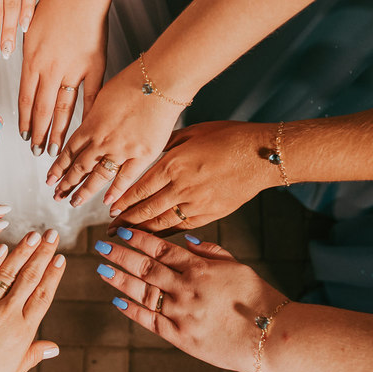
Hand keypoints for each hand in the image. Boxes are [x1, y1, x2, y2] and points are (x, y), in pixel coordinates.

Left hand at [0, 229, 65, 371]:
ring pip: (7, 272)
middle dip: (42, 253)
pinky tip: (1, 247)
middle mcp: (5, 315)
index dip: (53, 274)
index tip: (60, 257)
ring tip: (34, 235)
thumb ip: (31, 355)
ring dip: (22, 251)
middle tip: (52, 234)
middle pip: (29, 278)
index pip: (42, 295)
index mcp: (21, 333)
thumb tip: (54, 348)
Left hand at [18, 0, 108, 157]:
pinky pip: (90, 95)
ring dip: (59, 131)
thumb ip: (25, 53)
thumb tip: (21, 69)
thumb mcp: (28, 29)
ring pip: (63, 108)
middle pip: (42, 110)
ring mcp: (73, 69)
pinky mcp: (94, 66)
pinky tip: (86, 129)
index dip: (24, 120)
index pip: (25, 99)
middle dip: (39, 134)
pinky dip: (87, 114)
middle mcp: (49, 69)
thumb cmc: (53, 3)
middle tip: (37, 152)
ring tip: (56, 149)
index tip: (23, 136)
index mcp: (31, 60)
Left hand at [45, 60, 180, 206]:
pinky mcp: (142, 155)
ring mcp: (121, 150)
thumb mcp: (102, 96)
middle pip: (79, 167)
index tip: (51, 178)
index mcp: (91, 125)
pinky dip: (116, 192)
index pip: (69, 151)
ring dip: (84, 191)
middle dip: (66, 183)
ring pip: (98, 176)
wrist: (157, 82)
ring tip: (74, 202)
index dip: (58, 167)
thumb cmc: (133, 83)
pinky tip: (108, 203)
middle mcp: (102, 141)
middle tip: (57, 195)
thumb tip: (89, 124)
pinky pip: (126, 178)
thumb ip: (94, 115)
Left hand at [94, 229, 287, 371]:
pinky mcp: (180, 336)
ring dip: (120, 280)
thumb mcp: (236, 266)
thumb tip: (185, 241)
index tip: (122, 231)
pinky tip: (118, 302)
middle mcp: (186, 288)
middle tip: (100, 245)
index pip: (161, 248)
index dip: (138, 239)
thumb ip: (210, 251)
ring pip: (142, 292)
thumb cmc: (256, 297)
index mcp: (199, 268)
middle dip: (120, 255)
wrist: (268, 335)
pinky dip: (132, 311)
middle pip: (145, 267)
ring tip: (102, 269)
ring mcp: (180, 313)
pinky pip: (150, 321)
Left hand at [108, 121, 278, 233]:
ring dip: (141, 231)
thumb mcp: (193, 132)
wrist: (262, 155)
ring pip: (161, 222)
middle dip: (126, 221)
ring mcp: (196, 203)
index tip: (110, 209)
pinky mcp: (211, 214)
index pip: (140, 187)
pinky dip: (165, 233)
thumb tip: (152, 151)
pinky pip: (182, 227)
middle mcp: (181, 186)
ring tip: (127, 238)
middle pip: (146, 209)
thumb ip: (169, 145)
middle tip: (110, 231)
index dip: (123, 201)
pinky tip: (155, 237)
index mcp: (174, 163)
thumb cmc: (230, 137)